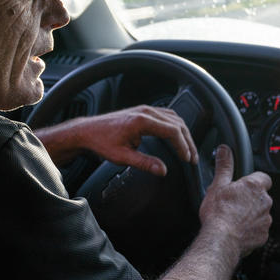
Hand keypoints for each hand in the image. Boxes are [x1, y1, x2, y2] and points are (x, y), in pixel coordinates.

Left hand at [35, 105, 197, 174]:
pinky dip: (175, 127)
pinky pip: (166, 116)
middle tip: (193, 158)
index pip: (172, 131)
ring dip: (183, 133)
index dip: (183, 146)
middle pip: (177, 123)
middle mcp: (145, 111)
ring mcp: (144, 109)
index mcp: (141, 121)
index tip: (188, 159)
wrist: (87, 131)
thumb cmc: (101, 142)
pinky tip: (177, 137)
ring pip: (173, 118)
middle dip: (187, 141)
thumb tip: (163, 170)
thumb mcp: (122, 157)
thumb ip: (144, 163)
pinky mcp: (142, 111)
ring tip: (188, 150)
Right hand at [199, 144, 271, 256]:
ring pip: (261, 213)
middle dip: (250, 199)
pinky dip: (251, 229)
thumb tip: (225, 150)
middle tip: (233, 203)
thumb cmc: (218, 213)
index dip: (254, 180)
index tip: (244, 185)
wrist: (221, 240)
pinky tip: (237, 230)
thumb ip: (224, 166)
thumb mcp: (217, 185)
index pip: (263, 177)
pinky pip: (259, 229)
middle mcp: (264, 201)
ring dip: (251, 214)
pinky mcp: (263, 235)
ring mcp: (265, 219)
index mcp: (254, 186)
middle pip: (261, 196)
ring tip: (234, 218)